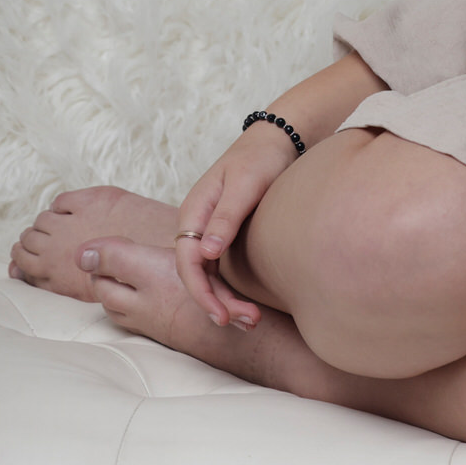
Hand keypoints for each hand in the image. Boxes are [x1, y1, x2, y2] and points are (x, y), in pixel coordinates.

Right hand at [173, 124, 298, 328]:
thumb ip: (225, 216)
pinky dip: (234, 289)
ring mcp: (211, 232)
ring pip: (210, 276)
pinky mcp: (227, 235)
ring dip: (226, 300)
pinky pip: (223, 270)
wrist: (278, 141)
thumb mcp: (245, 184)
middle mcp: (197, 225)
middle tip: (247, 323)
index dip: (201, 292)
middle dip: (218, 303)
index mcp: (193, 212)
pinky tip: (250, 304)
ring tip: (252, 321)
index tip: (220, 315)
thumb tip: (206, 252)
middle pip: (197, 275)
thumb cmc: (261, 157)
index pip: (187, 261)